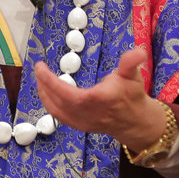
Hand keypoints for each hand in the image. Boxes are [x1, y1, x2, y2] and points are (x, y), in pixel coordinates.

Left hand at [33, 47, 168, 151]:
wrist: (135, 121)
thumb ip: (131, 62)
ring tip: (40, 79)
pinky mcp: (80, 126)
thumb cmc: (132, 95)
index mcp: (99, 100)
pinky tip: (46, 93)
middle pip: (58, 102)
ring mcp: (82, 122)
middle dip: (44, 85)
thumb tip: (139, 51)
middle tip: (38, 69)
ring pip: (56, 111)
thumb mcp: (133, 75)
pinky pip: (59, 117)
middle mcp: (88, 113)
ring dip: (44, 94)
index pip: (69, 93)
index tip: (41, 68)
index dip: (52, 82)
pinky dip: (50, 105)